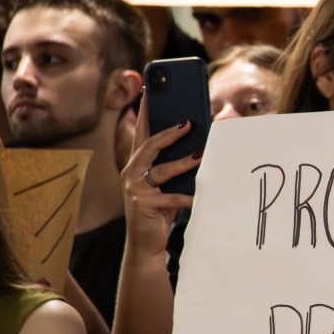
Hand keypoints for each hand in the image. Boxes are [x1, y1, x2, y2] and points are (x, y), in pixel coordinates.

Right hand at [120, 92, 199, 257]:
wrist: (145, 241)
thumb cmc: (160, 208)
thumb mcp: (167, 183)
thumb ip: (176, 165)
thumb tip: (200, 146)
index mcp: (136, 163)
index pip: (142, 132)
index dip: (145, 111)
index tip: (152, 91)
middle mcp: (131, 172)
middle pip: (149, 146)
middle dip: (169, 133)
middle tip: (188, 123)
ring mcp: (134, 188)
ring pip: (161, 170)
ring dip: (183, 163)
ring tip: (201, 155)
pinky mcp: (143, 204)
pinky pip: (171, 198)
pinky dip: (188, 197)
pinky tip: (201, 196)